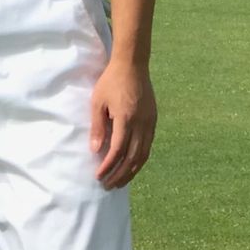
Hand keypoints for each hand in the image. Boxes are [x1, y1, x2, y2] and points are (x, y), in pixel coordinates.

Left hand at [89, 59, 156, 188]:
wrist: (133, 64)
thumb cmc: (111, 81)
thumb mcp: (98, 102)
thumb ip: (98, 127)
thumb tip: (96, 150)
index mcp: (126, 119)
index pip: (117, 151)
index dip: (108, 166)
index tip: (98, 176)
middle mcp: (141, 124)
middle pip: (132, 158)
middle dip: (120, 175)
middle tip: (108, 186)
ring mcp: (149, 122)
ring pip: (143, 155)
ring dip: (131, 171)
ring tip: (120, 181)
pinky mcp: (153, 120)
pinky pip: (148, 146)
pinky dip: (139, 159)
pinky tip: (131, 165)